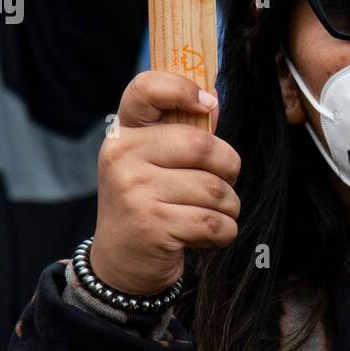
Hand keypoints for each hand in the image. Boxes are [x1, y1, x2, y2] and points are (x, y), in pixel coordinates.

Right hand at [90, 71, 240, 294]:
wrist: (121, 263)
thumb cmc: (148, 202)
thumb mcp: (152, 162)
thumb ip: (181, 131)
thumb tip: (213, 98)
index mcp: (123, 134)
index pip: (146, 88)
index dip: (182, 87)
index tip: (207, 103)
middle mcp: (122, 158)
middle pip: (202, 145)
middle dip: (229, 167)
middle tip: (223, 182)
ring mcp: (134, 192)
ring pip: (215, 189)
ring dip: (229, 206)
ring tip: (211, 213)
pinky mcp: (153, 226)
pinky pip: (215, 223)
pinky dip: (224, 232)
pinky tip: (205, 236)